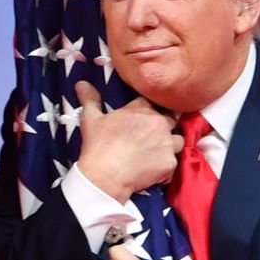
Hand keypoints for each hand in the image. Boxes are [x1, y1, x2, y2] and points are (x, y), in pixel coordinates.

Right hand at [75, 80, 183, 202]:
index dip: (148, 112)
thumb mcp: (91, 119)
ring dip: (169, 147)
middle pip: (171, 120)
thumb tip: (81, 84)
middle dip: (163, 128)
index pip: (154, 103)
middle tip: (149, 139)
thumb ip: (90, 99)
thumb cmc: (98, 145)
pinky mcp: (169, 163)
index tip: (142, 121)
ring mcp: (167, 143)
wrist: (104, 175)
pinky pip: (173, 164)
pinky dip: (165, 169)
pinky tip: (152, 172)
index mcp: (143, 109)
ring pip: (178, 141)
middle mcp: (159, 123)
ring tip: (155, 155)